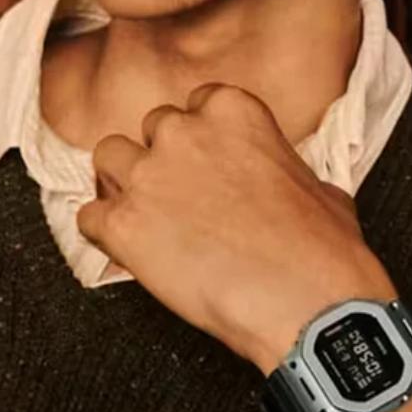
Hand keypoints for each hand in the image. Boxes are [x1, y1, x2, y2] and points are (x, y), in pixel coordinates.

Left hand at [76, 82, 398, 375]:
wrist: (309, 306)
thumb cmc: (324, 251)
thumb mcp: (319, 186)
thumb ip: (280, 166)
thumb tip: (281, 180)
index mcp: (232, 110)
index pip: (194, 104)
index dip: (199, 140)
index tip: (208, 166)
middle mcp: (182, 131)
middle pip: (150, 129)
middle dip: (163, 160)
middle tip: (182, 200)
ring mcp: (147, 176)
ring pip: (108, 159)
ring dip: (123, 186)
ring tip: (148, 220)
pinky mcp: (123, 225)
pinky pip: (88, 218)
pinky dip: (103, 234)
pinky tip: (129, 254)